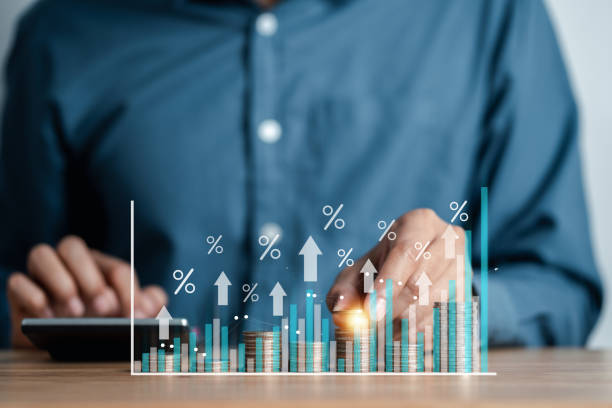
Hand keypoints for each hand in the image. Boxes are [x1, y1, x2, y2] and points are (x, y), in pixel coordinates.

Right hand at [7, 235, 167, 347]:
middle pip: (73, 247)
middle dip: (91, 278)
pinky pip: (17, 281)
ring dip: (59, 280)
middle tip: (105, 309)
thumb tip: (157, 300)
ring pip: (42, 254)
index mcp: (100, 267)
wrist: (62, 347)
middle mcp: (69, 263)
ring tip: (74, 312)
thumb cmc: (98, 327)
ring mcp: (41, 275)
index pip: (116, 269)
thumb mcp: (124, 319)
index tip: (138, 317)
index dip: (129, 291)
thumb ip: (145, 307)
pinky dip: (31, 295)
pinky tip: (46, 315)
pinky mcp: (19, 291)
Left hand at [326, 209, 465, 336]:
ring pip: (432, 304)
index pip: (406, 253)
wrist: (415, 270)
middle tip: (370, 329)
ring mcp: (464, 266)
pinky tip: (401, 333)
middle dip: (391, 310)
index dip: (388, 284)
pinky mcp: (469, 293)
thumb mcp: (357, 273)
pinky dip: (418, 332)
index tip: (371, 312)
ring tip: (381, 332)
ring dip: (402, 325)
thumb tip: (340, 309)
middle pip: (420, 282)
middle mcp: (449, 239)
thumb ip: (344, 289)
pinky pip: (442, 320)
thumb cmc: (381, 268)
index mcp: (420, 222)